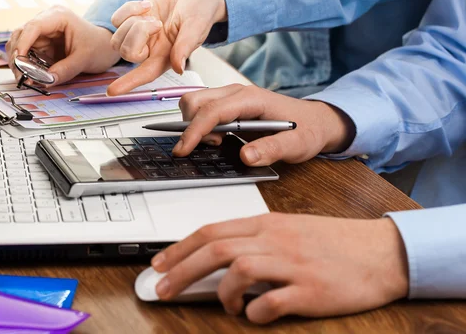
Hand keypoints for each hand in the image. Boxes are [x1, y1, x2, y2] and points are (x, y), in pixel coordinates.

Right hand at [6, 6, 120, 85]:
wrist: (105, 47)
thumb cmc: (98, 47)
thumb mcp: (85, 59)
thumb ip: (65, 70)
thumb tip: (46, 80)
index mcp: (59, 16)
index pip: (33, 26)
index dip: (23, 44)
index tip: (19, 61)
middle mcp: (46, 21)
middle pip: (21, 35)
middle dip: (18, 56)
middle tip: (21, 77)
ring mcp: (42, 32)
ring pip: (19, 45)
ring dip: (18, 62)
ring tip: (24, 79)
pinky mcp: (41, 44)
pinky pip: (27, 54)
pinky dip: (25, 65)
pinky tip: (28, 76)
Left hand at [107, 0, 226, 94]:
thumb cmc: (201, 12)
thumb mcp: (196, 27)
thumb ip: (185, 46)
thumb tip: (179, 68)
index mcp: (165, 57)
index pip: (145, 74)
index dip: (128, 83)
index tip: (112, 91)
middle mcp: (150, 50)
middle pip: (126, 52)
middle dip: (137, 33)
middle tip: (158, 23)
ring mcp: (139, 36)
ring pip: (117, 37)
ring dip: (132, 21)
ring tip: (153, 14)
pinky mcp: (132, 19)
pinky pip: (115, 19)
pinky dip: (129, 9)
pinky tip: (147, 5)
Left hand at [151, 213, 408, 323]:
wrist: (380, 252)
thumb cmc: (332, 242)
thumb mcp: (288, 230)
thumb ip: (253, 240)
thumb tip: (216, 260)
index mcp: (267, 224)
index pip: (212, 231)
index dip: (180, 248)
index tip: (159, 263)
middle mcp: (276, 240)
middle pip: (216, 249)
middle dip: (181, 269)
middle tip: (162, 288)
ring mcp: (293, 264)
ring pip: (239, 269)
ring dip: (222, 292)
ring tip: (227, 304)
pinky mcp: (311, 291)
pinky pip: (272, 302)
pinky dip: (255, 312)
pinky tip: (255, 315)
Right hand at [173, 84, 355, 165]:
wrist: (315, 121)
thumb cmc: (307, 130)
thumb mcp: (297, 145)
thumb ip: (273, 149)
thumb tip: (246, 156)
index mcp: (251, 99)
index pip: (212, 111)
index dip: (194, 131)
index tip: (183, 150)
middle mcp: (236, 93)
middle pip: (195, 101)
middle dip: (192, 127)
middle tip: (213, 146)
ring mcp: (230, 97)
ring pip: (194, 103)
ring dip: (194, 125)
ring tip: (217, 142)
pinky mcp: (228, 104)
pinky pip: (201, 108)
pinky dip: (199, 124)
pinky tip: (218, 138)